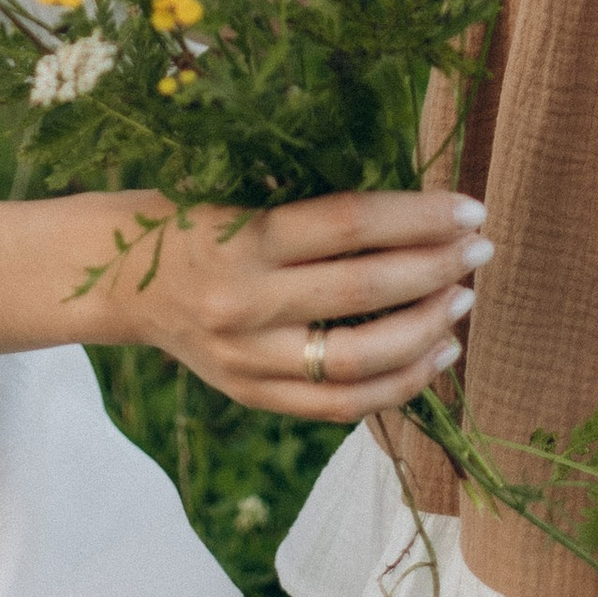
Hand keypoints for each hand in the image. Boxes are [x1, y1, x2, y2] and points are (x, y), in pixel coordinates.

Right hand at [100, 185, 491, 417]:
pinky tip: (433, 357)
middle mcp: (246, 301)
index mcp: (244, 234)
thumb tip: (417, 205)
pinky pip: (338, 405)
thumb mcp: (240, 190)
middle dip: (437, 269)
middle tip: (481, 251)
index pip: (352, 224)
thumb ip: (313, 206)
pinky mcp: (252, 396)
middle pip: (365, 292)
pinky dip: (396, 385)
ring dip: (426, 332)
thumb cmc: (192, 215)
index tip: (470, 208)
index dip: (420, 216)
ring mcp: (249, 359)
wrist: (116, 279)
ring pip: (360, 360)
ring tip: (463, 306)